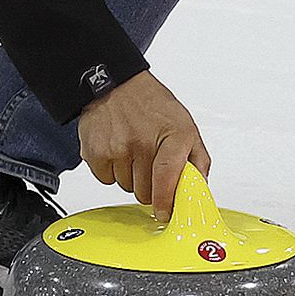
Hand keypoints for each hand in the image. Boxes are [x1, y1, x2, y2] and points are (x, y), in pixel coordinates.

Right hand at [78, 70, 210, 213]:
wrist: (115, 83)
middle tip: (148, 164)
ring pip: (126, 186)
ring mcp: (117, 147)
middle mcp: (143, 142)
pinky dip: (111, 171)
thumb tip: (199, 187)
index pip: (167, 179)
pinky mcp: (95, 151)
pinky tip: (116, 151)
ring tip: (132, 151)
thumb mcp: (185, 125)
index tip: (165, 212)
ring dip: (130, 176)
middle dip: (149, 185)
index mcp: (172, 136)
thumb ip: (198, 159)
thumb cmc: (151, 104)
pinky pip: (106, 179)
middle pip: (146, 192)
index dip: (166, 201)